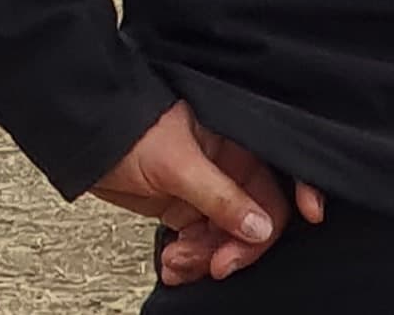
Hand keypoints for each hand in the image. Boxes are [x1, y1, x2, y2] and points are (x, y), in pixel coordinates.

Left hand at [92, 103, 321, 285]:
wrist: (82, 137)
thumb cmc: (127, 129)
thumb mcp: (177, 163)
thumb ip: (221, 197)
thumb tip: (260, 227)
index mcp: (234, 141)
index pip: (281, 169)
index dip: (301, 192)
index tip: (310, 217)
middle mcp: (226, 164)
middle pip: (258, 213)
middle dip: (241, 244)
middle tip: (219, 264)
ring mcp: (206, 188)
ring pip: (227, 234)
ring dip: (208, 256)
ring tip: (180, 263)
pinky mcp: (184, 207)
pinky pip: (201, 240)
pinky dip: (190, 257)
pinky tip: (172, 263)